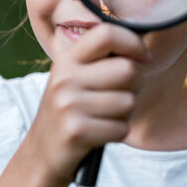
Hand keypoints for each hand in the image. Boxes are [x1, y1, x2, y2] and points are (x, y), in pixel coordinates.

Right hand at [27, 23, 149, 185]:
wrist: (42, 152)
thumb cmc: (71, 110)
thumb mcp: (76, 78)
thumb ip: (102, 60)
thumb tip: (142, 48)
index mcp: (67, 59)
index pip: (107, 34)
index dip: (134, 43)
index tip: (144, 57)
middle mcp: (65, 78)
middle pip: (128, 70)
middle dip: (136, 85)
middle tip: (123, 94)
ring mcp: (68, 105)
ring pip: (128, 102)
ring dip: (126, 113)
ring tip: (106, 116)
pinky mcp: (76, 131)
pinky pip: (122, 128)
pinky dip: (118, 133)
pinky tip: (101, 133)